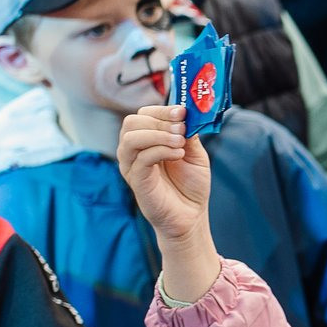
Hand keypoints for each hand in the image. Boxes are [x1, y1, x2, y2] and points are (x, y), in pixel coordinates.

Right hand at [117, 105, 220, 301]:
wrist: (190, 216)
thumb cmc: (191, 185)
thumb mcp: (196, 154)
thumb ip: (189, 135)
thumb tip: (187, 114)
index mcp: (148, 140)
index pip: (144, 114)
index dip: (162, 110)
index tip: (183, 112)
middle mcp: (135, 150)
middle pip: (132, 121)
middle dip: (159, 121)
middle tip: (181, 129)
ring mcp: (132, 165)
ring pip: (131, 137)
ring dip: (158, 134)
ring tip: (180, 142)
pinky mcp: (136, 179)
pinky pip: (140, 158)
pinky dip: (160, 150)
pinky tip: (178, 154)